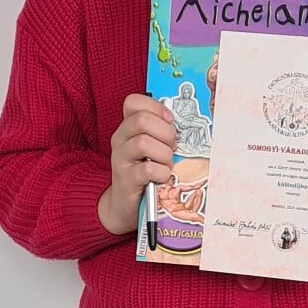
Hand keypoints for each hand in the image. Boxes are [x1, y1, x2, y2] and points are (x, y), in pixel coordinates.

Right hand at [98, 93, 176, 235]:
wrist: (124, 205)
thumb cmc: (144, 173)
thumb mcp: (150, 148)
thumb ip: (161, 133)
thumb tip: (187, 123)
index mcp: (127, 127)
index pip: (133, 102)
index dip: (155, 107)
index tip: (169, 121)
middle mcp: (120, 139)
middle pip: (142, 120)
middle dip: (165, 133)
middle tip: (172, 147)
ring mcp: (120, 159)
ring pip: (143, 142)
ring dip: (164, 154)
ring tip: (167, 164)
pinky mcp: (126, 180)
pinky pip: (148, 169)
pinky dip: (161, 172)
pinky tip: (162, 177)